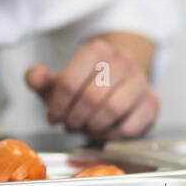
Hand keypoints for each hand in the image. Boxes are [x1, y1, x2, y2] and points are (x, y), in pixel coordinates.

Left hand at [23, 35, 159, 143]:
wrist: (118, 85)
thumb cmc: (83, 86)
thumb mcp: (58, 81)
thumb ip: (40, 79)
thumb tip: (33, 77)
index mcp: (96, 50)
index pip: (70, 81)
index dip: (57, 105)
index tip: (53, 117)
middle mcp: (122, 61)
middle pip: (91, 97)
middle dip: (75, 118)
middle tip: (69, 125)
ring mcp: (141, 81)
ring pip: (113, 110)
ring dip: (93, 126)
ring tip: (86, 127)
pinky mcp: (152, 102)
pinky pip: (130, 126)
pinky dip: (112, 135)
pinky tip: (104, 131)